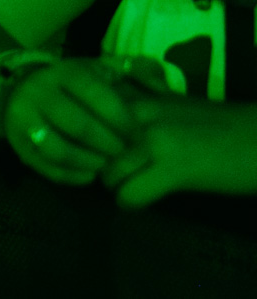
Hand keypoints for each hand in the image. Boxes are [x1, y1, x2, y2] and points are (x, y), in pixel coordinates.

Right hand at [1, 58, 139, 185]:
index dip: (121, 120)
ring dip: (89, 162)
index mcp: (64, 74)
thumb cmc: (71, 84)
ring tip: (105, 164)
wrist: (16, 88)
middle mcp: (40, 94)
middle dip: (108, 145)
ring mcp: (24, 121)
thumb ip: (129, 71)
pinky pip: (46, 167)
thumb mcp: (96, 68)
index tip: (138, 136)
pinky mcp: (18, 145)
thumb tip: (157, 84)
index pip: (96, 96)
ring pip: (58, 150)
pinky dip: (71, 176)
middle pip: (78, 126)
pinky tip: (89, 175)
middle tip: (124, 153)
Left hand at [100, 95, 256, 208]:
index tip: (104, 153)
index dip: (90, 144)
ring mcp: (153, 139)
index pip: (84, 121)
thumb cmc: (217, 125)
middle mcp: (137, 114)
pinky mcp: (173, 168)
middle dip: (103, 167)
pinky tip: (150, 196)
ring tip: (142, 184)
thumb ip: (128, 116)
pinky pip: (129, 195)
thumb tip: (94, 138)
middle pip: (91, 150)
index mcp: (134, 97)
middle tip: (127, 174)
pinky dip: (134, 203)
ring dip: (120, 186)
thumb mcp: (164, 108)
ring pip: (107, 176)